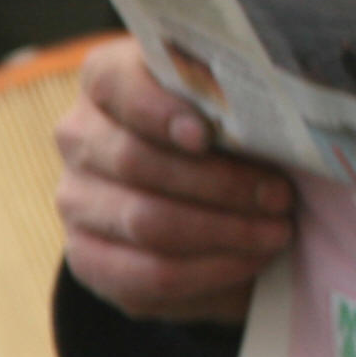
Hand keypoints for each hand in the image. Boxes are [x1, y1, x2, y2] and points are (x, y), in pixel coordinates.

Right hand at [54, 36, 297, 322]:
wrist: (198, 192)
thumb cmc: (222, 130)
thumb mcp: (225, 100)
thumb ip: (232, 95)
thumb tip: (271, 111)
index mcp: (106, 80)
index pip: (115, 84)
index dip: (157, 111)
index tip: (205, 135)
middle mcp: (79, 136)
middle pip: (137, 162)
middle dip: (219, 183)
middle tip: (280, 196)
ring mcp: (75, 200)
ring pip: (146, 222)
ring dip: (224, 232)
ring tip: (276, 232)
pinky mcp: (90, 259)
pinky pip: (148, 276)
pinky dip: (209, 272)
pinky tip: (249, 260)